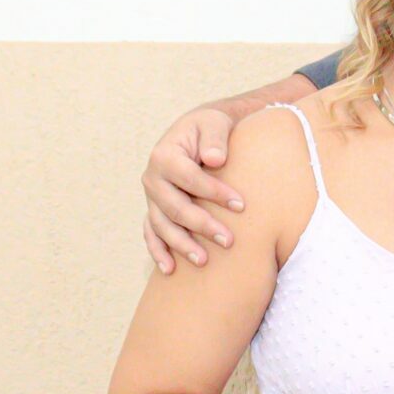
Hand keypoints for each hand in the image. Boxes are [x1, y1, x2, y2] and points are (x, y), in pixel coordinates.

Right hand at [143, 106, 244, 272]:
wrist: (197, 133)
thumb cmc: (209, 128)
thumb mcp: (214, 123)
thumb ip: (215, 139)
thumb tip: (214, 160)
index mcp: (164, 155)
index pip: (189, 178)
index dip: (214, 193)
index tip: (241, 206)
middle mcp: (152, 178)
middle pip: (175, 207)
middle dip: (202, 225)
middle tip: (229, 240)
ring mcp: (151, 197)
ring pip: (162, 225)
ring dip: (181, 245)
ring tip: (204, 261)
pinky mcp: (155, 210)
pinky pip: (152, 233)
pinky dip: (158, 251)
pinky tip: (170, 270)